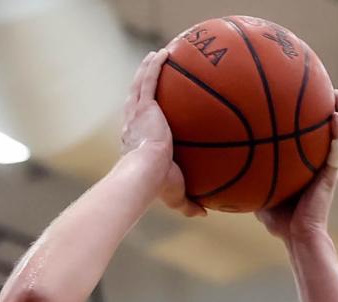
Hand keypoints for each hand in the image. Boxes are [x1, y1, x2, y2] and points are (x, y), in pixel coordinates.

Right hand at [122, 50, 206, 218]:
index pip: (140, 129)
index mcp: (137, 146)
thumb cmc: (157, 188)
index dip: (143, 119)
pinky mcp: (143, 108)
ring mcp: (136, 116)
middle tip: (152, 78)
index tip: (152, 112)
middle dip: (142, 89)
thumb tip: (204, 213)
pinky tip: (164, 52)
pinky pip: (148, 81)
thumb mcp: (177, 196)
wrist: (144, 176)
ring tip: (156, 56)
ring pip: (139, 87)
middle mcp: (133, 128)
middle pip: (136, 104)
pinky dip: (154, 66)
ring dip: (146, 70)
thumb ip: (190, 203)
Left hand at [256, 91, 337, 244]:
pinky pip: (336, 147)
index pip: (303, 139)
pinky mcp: (331, 173)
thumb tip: (226, 172)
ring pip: (334, 134)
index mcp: (303, 167)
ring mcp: (325, 167)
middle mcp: (316, 163)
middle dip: (320, 108)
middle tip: (317, 87)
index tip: (294, 100)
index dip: (301, 121)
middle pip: (320, 131)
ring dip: (336, 112)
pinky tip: (333, 115)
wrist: (298, 235)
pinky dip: (337, 130)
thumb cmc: (280, 222)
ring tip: (333, 92)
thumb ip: (250, 182)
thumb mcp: (260, 196)